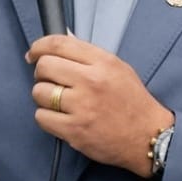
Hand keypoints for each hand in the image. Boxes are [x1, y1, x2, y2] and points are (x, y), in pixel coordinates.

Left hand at [26, 33, 173, 175]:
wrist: (148, 136)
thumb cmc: (132, 101)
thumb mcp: (117, 68)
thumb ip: (88, 56)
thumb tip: (59, 45)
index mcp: (102, 62)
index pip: (59, 44)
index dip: (39, 46)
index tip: (33, 53)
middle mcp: (91, 82)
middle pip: (44, 66)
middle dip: (41, 73)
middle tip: (49, 80)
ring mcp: (82, 107)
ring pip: (39, 92)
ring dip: (44, 97)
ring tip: (59, 102)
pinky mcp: (75, 131)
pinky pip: (41, 117)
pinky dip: (46, 117)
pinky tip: (59, 117)